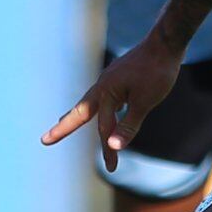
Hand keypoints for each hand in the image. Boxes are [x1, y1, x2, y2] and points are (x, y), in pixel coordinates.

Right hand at [44, 42, 181, 166]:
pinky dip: (98, 107)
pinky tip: (101, 108)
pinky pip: (103, 96)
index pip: (103, 128)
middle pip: (80, 111)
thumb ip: (128, 125)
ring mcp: (109, 79)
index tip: (111, 169)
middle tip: (45, 140)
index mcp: (106, 92)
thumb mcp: (145, 102)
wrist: (166, 42)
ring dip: (77, 115)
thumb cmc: (157, 72)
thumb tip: (112, 147)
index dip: (107, 150)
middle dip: (63, 127)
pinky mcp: (118, 76)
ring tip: (64, 122)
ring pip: (90, 102)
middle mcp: (102, 85)